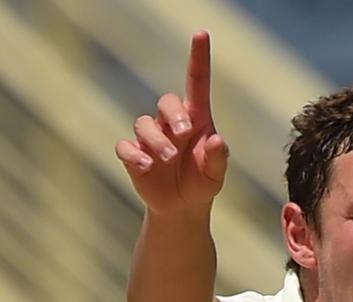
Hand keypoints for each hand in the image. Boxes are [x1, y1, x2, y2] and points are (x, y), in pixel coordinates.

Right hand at [115, 31, 227, 215]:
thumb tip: (216, 140)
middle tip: (184, 134)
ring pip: (144, 123)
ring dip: (156, 140)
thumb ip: (218, 158)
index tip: (201, 34)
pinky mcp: (133, 155)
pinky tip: (147, 167)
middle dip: (174, 115)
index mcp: (196, 120)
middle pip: (166, 101)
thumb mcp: (216, 175)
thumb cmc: (203, 183)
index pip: (196, 83)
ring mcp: (151, 138)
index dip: (198, 58)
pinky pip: (125, 146)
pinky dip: (134, 155)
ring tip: (168, 159)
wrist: (182, 207)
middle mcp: (171, 123)